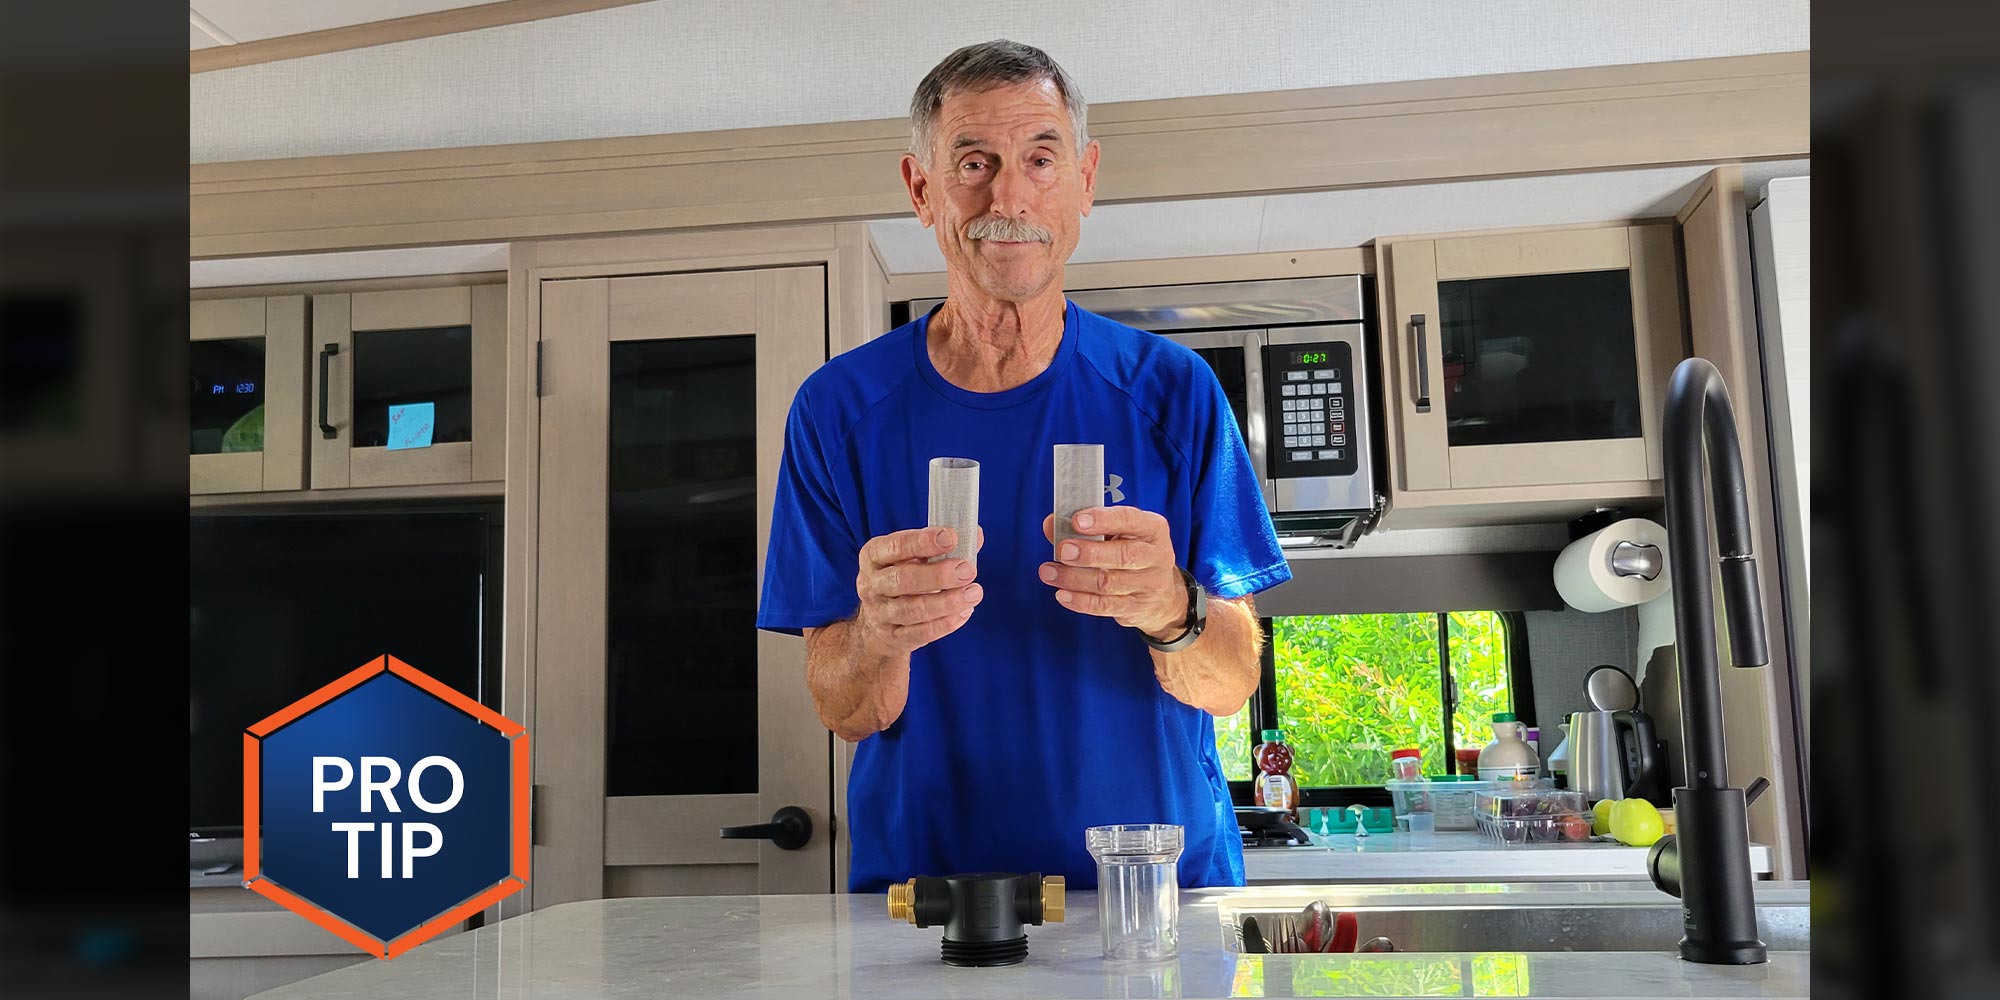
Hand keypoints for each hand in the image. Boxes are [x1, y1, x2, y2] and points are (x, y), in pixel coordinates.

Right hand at [853, 526, 984, 655]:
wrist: (877, 623)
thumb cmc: (901, 578)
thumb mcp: (911, 557)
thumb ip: (942, 546)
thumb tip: (975, 535)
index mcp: (874, 556)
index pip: (895, 546)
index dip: (923, 542)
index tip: (951, 537)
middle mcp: (872, 584)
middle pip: (902, 579)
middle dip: (938, 575)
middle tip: (968, 570)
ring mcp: (881, 613)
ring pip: (913, 610)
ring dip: (947, 602)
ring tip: (974, 593)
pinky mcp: (894, 637)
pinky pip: (921, 633)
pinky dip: (946, 623)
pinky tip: (965, 611)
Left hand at [1038, 507, 1184, 638]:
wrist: (1163, 596)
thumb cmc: (1134, 554)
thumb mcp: (1119, 534)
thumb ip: (1086, 528)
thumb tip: (1051, 524)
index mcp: (1152, 528)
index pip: (1129, 520)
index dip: (1103, 520)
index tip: (1077, 521)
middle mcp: (1155, 556)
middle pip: (1122, 555)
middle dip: (1089, 553)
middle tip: (1063, 551)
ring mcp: (1148, 585)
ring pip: (1108, 583)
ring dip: (1074, 578)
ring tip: (1049, 572)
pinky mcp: (1136, 608)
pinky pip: (1105, 606)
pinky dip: (1080, 601)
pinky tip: (1062, 594)